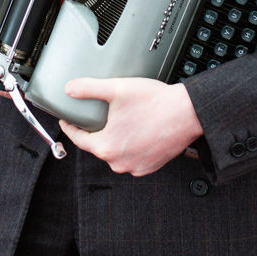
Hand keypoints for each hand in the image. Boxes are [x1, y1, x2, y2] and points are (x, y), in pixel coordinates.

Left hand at [58, 77, 202, 175]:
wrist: (188, 113)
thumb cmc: (156, 103)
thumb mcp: (117, 89)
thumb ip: (89, 88)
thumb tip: (70, 89)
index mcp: (107, 147)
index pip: (79, 139)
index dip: (71, 127)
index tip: (68, 121)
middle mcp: (119, 162)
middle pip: (99, 145)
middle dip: (98, 130)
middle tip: (102, 113)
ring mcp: (136, 167)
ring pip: (117, 151)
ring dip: (116, 138)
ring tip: (124, 119)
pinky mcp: (150, 166)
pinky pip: (133, 157)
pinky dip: (131, 145)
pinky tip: (138, 129)